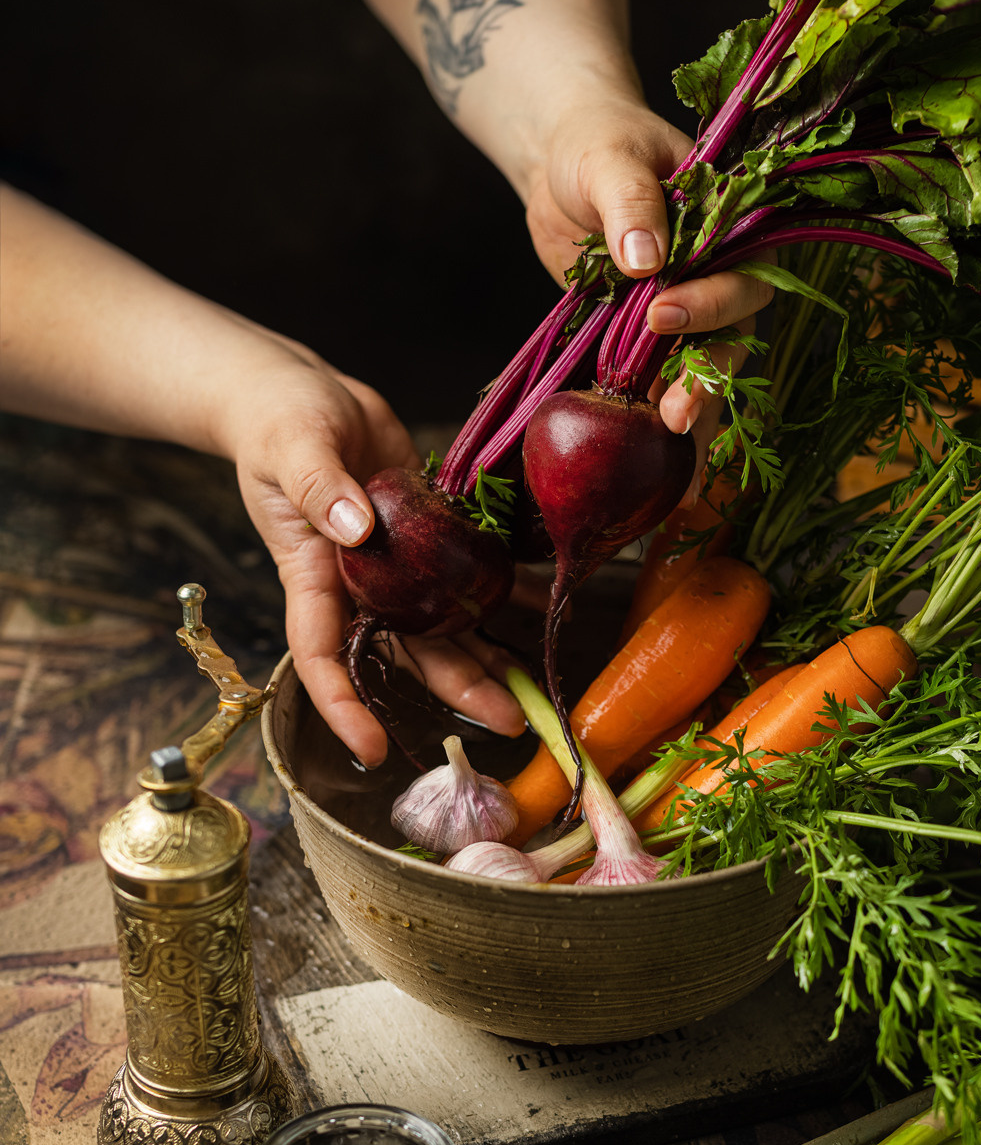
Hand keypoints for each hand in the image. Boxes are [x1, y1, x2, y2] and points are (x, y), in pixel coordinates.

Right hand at [223, 339, 526, 767]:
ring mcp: (394, 564)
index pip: (323, 657)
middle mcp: (358, 583)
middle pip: (405, 654)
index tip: (373, 749)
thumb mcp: (290, 447)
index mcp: (313, 575)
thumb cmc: (276, 422)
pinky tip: (539, 604)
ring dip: (488, 657)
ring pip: (443, 625)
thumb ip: (319, 487)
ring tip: (533, 687)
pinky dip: (503, 590)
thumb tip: (356, 528)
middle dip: (455, 689)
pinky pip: (466, 573)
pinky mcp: (424, 535)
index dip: (345, 706)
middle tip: (507, 722)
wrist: (301, 395)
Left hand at [522, 95, 773, 447]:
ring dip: (691, 411)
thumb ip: (631, 200)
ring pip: (702, 366)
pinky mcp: (649, 333)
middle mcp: (717, 270)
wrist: (559, 162)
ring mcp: (685, 305)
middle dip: (708, 377)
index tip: (660, 314)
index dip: (710, 302)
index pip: (740, 273)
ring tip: (676, 461)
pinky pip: (660, 377)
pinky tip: (653, 458)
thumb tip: (646, 259)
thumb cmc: (594, 142)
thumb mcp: (608, 158)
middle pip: (731, 334)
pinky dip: (655, 413)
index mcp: (727, 223)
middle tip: (676, 414)